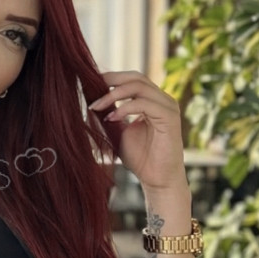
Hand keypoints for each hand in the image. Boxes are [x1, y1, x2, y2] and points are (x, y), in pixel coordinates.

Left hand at [89, 71, 186, 195]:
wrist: (157, 180)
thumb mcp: (118, 132)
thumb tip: (90, 100)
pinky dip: (125, 108)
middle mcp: (162, 100)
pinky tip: (111, 118)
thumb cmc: (141, 158)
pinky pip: (144, 103)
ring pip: (139, 86)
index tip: (88, 83)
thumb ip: (109, 114)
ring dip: (113, 94)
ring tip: (96, 106)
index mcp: (152, 101)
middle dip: (111, 79)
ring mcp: (168, 107)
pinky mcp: (169, 117)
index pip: (131, 79)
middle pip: (136, 77)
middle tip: (90, 85)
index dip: (110, 78)